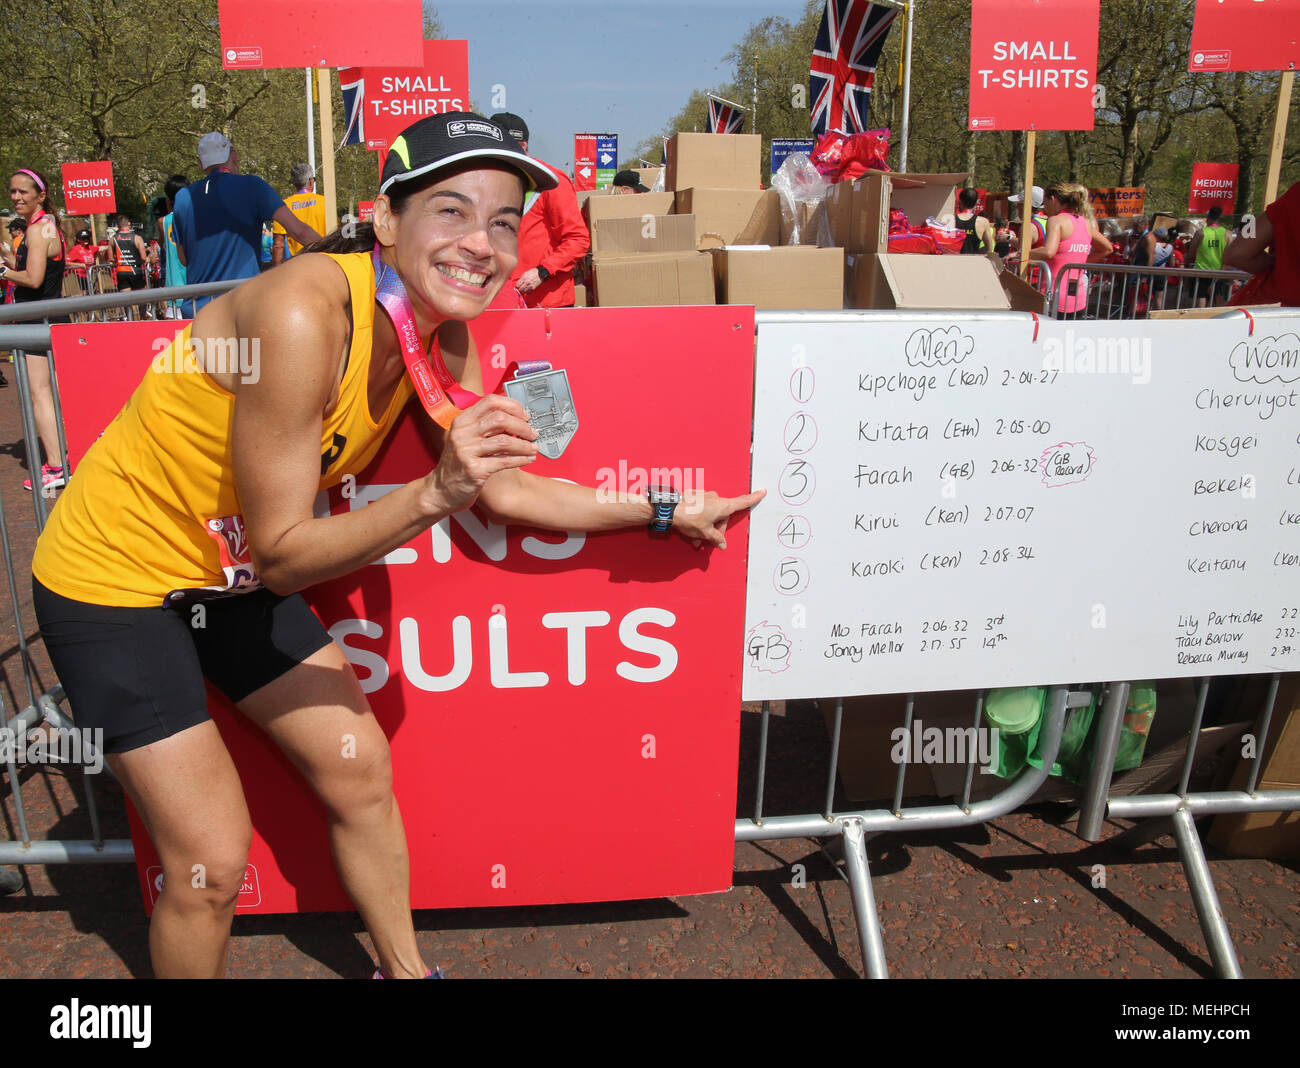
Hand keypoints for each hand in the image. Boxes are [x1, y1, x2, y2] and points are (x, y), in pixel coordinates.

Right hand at [426, 394, 538, 513]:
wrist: (441, 491)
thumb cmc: (457, 464)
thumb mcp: (464, 439)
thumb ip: (484, 426)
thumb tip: (514, 417)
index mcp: (461, 421)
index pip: (490, 402)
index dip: (512, 406)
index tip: (524, 415)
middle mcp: (462, 433)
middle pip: (500, 419)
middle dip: (522, 425)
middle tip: (533, 433)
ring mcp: (466, 452)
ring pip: (505, 441)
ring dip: (524, 444)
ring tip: (533, 448)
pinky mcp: (474, 470)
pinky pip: (504, 461)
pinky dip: (521, 459)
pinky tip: (528, 459)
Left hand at [515, 268, 542, 292]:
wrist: (540, 273)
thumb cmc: (532, 272)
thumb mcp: (525, 273)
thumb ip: (521, 278)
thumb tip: (519, 283)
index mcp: (524, 278)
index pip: (517, 285)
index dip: (517, 286)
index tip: (517, 286)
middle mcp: (526, 283)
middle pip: (520, 289)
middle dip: (519, 289)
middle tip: (519, 288)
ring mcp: (530, 286)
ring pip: (524, 291)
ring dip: (522, 291)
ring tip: (523, 289)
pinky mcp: (533, 288)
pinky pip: (528, 292)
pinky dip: (526, 291)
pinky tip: (526, 290)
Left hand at [672, 487, 766, 549]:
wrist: (669, 508)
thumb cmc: (689, 518)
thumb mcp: (705, 532)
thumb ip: (716, 538)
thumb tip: (722, 544)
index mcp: (723, 506)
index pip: (742, 502)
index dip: (753, 498)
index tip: (762, 491)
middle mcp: (716, 499)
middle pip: (723, 516)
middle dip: (716, 530)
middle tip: (706, 542)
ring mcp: (705, 497)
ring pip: (711, 515)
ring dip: (705, 528)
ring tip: (695, 539)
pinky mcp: (695, 497)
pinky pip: (702, 511)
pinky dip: (699, 521)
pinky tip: (690, 530)